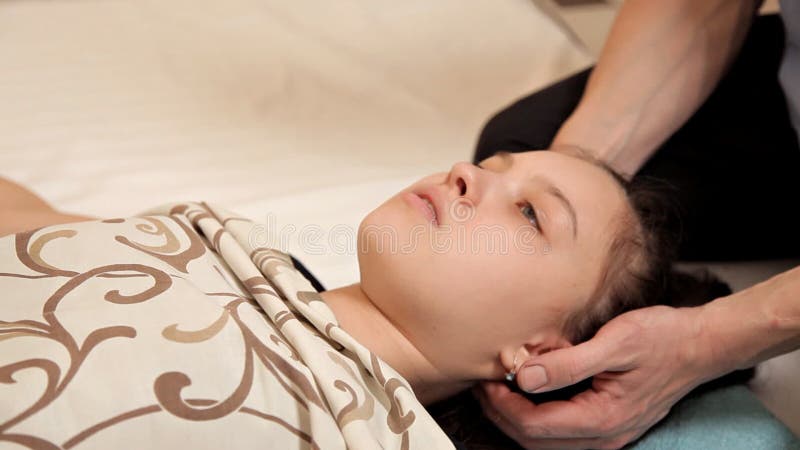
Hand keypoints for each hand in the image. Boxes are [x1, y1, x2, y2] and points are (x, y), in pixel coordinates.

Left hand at [475, 305, 722, 449]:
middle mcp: (604, 436)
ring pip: (546, 441)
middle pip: (534, 441)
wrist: (700, 345)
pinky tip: (527, 390)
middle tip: (483, 383)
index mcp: (602, 419)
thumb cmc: (662, 338)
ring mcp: (607, 434)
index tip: (487, 378)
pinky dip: (536, 416)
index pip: (533, 427)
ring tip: (498, 386)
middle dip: (501, 414)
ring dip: (516, 417)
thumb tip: (524, 376)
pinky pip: (562, 431)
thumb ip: (568, 363)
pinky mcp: (608, 424)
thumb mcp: (615, 342)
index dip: (502, 405)